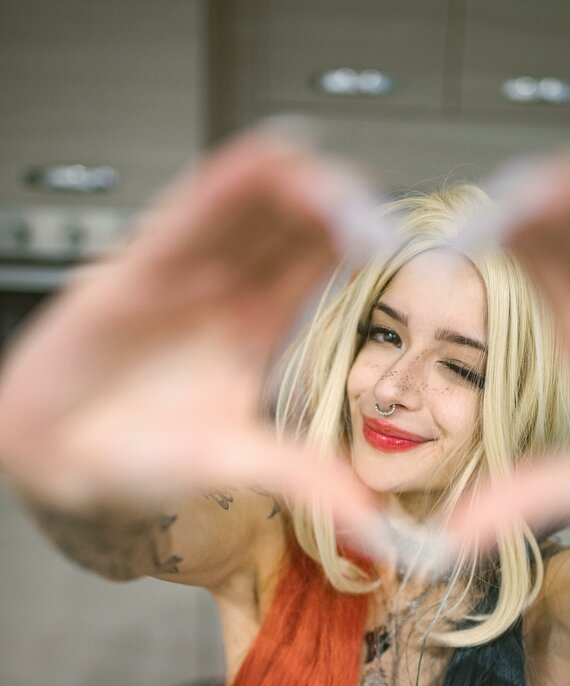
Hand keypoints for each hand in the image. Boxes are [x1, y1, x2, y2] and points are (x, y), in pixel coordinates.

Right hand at [0, 126, 380, 536]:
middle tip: (369, 204)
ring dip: (289, 188)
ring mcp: (181, 273)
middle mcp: (224, 290)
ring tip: (331, 184)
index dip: (351, 241)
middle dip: (330, 205)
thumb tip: (368, 519)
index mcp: (254, 326)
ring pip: (245, 208)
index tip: (388, 236)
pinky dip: (226, 186)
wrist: (61, 457)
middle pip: (288, 224)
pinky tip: (264, 163)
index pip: (314, 265)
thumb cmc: (140, 455)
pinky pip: (187, 214)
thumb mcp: (233, 463)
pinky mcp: (135, 268)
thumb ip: (299, 478)